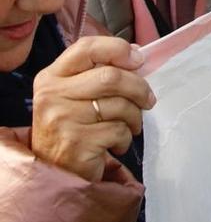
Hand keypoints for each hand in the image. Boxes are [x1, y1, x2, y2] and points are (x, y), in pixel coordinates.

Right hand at [30, 35, 154, 181]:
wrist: (55, 174)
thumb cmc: (72, 128)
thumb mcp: (74, 95)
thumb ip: (98, 73)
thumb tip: (137, 54)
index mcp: (51, 77)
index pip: (86, 48)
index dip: (117, 49)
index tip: (138, 59)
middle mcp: (51, 96)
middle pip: (110, 77)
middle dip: (139, 88)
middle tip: (148, 100)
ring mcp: (62, 120)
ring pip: (119, 106)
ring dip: (134, 117)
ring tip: (130, 126)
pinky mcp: (76, 144)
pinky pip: (118, 131)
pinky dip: (126, 138)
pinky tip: (115, 144)